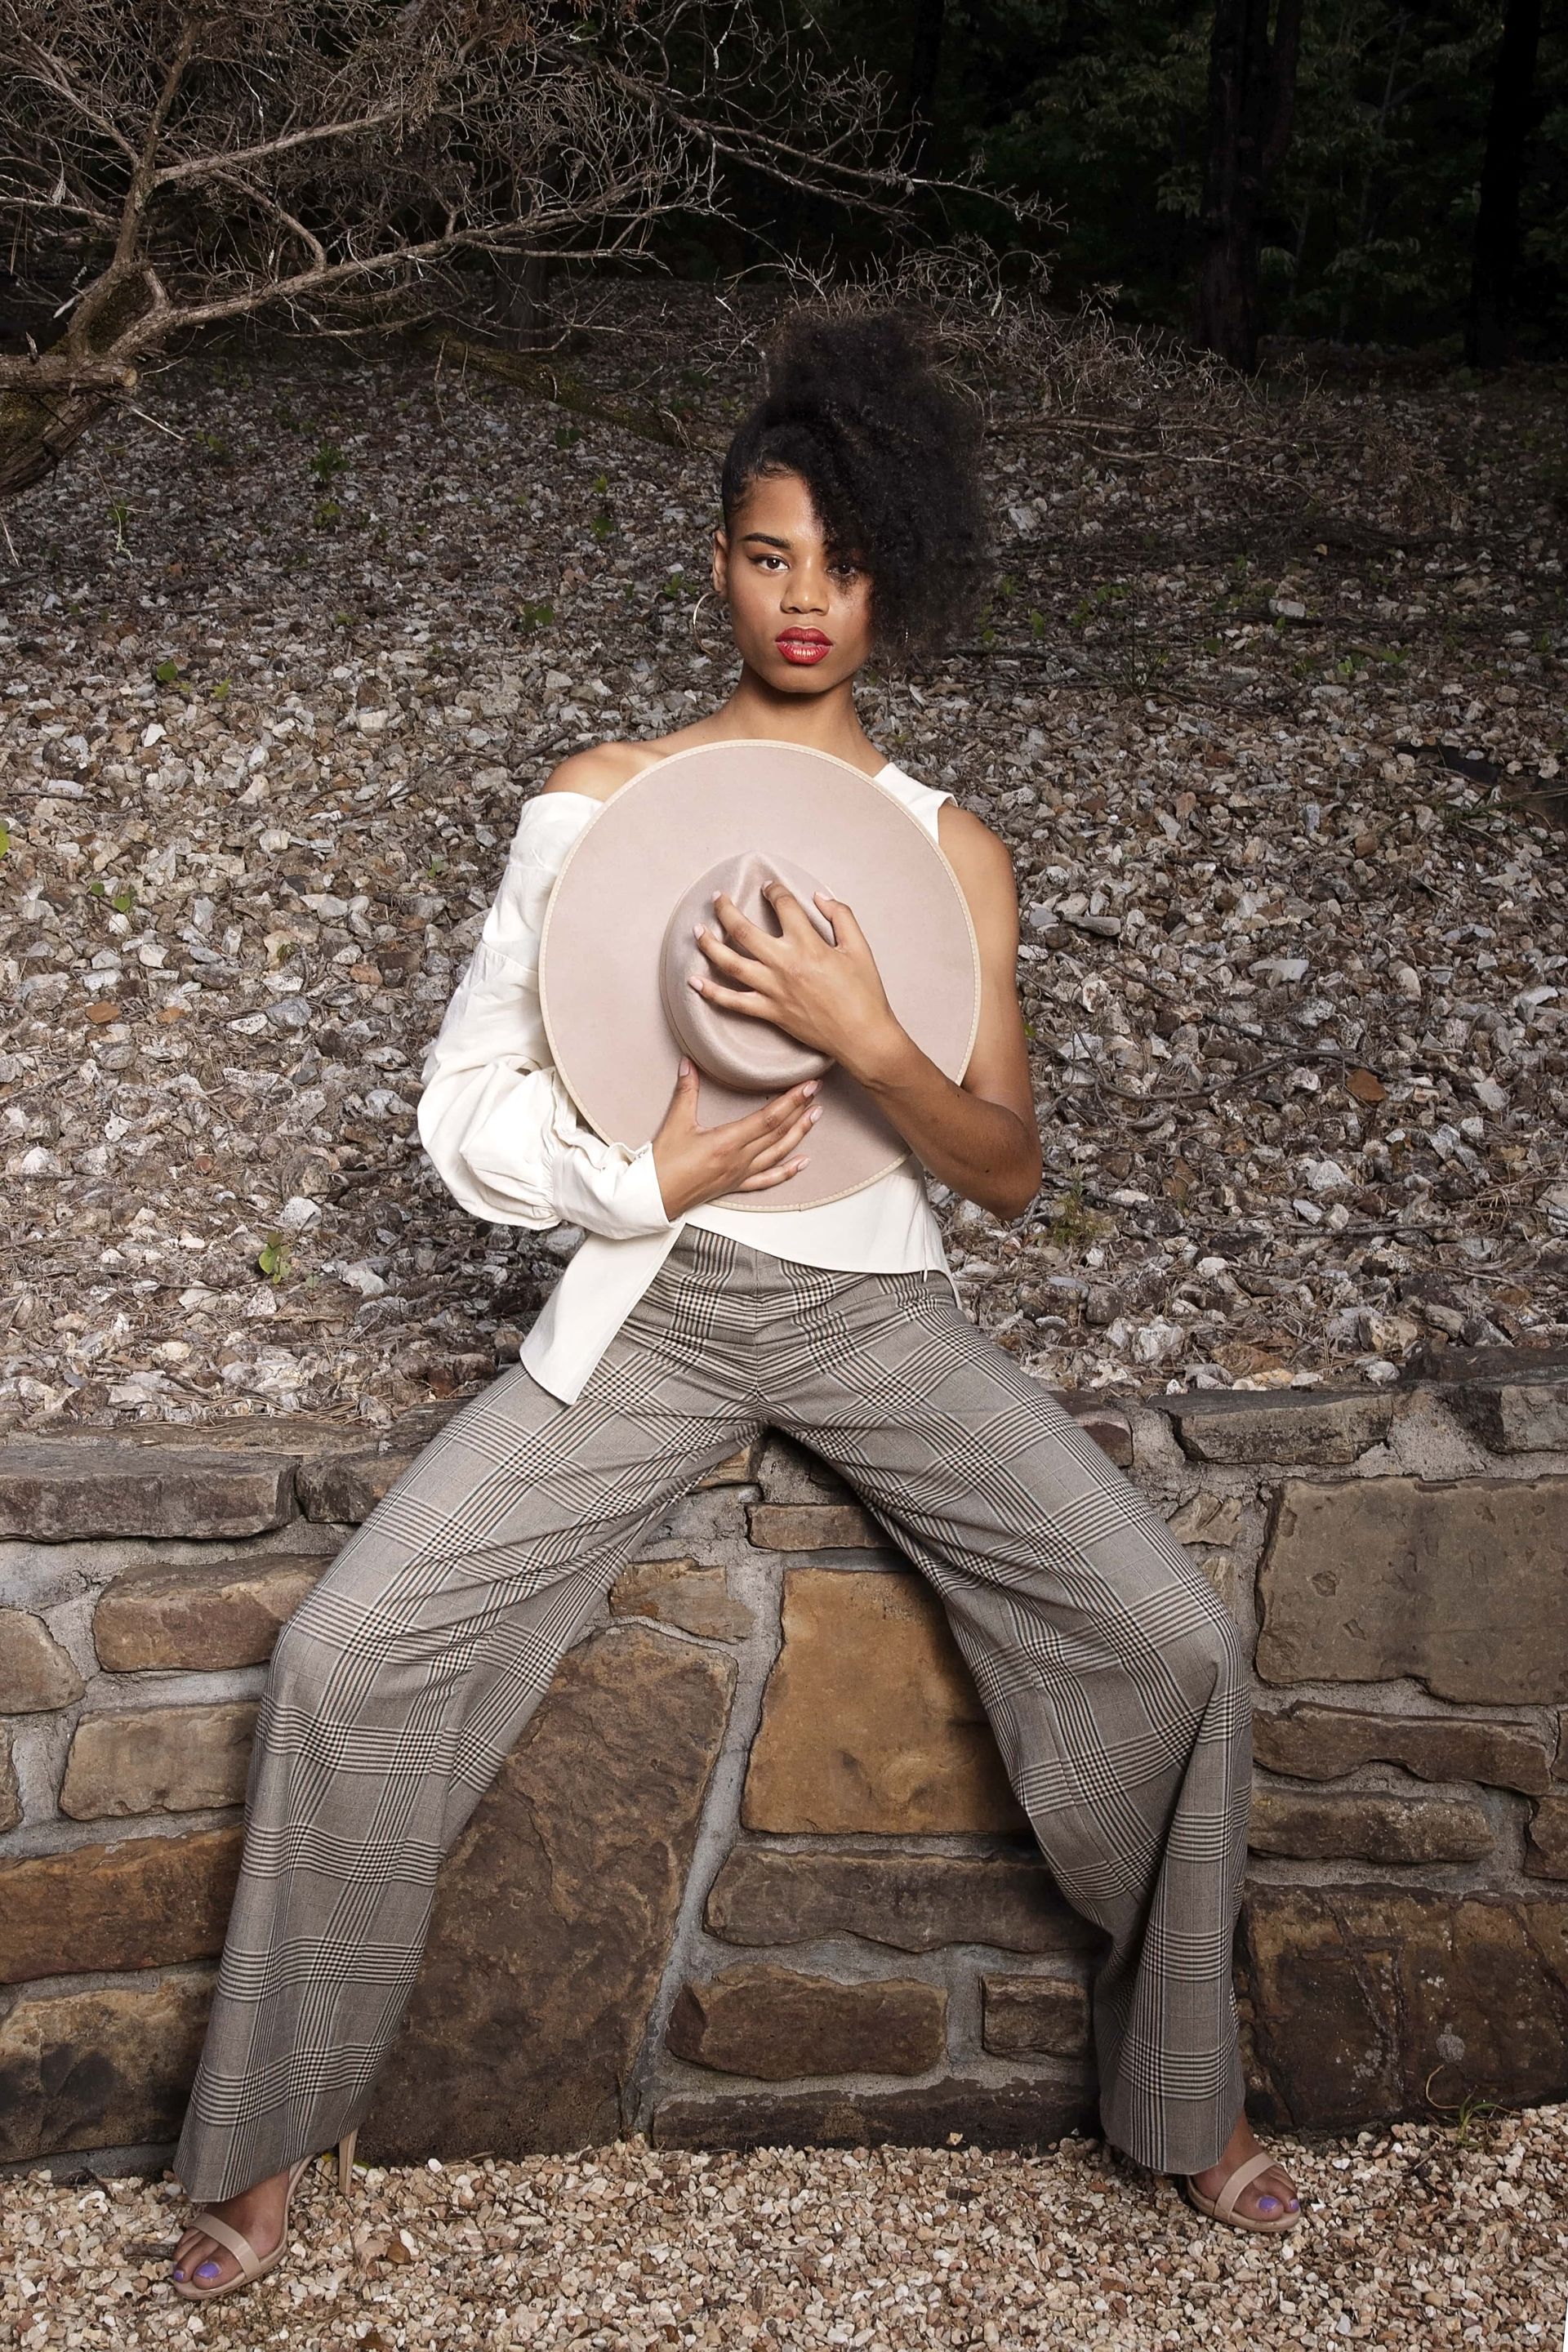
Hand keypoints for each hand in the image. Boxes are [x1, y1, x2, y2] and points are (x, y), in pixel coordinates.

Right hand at [650, 1058, 823, 1219]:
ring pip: (778, 1154)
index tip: (808, 1087)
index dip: (791, 1101)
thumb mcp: (675, 1123)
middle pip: (778, 1133)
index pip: (768, 1118)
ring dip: (799, 1135)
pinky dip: (787, 1171)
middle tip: (817, 1094)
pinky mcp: (735, 1185)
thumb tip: (689, 1064)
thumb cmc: (663, 1163)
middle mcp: (739, 1159)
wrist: (653, 1197)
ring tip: (815, 1117)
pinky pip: (766, 1179)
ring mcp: (740, 1174)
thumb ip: (686, 1091)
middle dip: (800, 1111)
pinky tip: (802, 1163)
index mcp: (727, 1142)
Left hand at [688, 879, 903, 1081]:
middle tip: (717, 898)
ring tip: (697, 930)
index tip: (769, 888)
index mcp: (809, 945)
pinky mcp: (770, 1012)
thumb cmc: (864, 993)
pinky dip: (712, 993)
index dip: (774, 891)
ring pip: (731, 963)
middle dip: (726, 910)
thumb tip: (819, 897)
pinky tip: (694, 982)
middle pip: (743, 931)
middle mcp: (785, 965)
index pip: (783, 906)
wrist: (862, 1036)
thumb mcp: (859, 948)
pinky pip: (733, 1002)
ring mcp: (774, 989)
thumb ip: (841, 916)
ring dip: (710, 945)